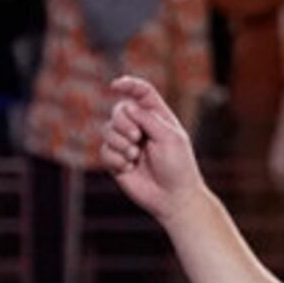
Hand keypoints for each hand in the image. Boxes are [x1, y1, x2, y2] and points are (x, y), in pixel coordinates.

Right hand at [101, 75, 207, 222]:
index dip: (128, 85)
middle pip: (119, 110)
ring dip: (119, 142)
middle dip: (123, 123)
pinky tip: (129, 168)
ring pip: (107, 130)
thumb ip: (148, 118)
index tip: (116, 85)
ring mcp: (127, 144)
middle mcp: (140, 127)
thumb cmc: (178, 166)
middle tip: (137, 138)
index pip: (141, 92)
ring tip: (134, 156)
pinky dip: (115, 159)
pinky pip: (104, 152)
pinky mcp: (117, 162)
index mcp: (156, 116)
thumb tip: (127, 106)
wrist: (173, 197)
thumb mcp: (169, 137)